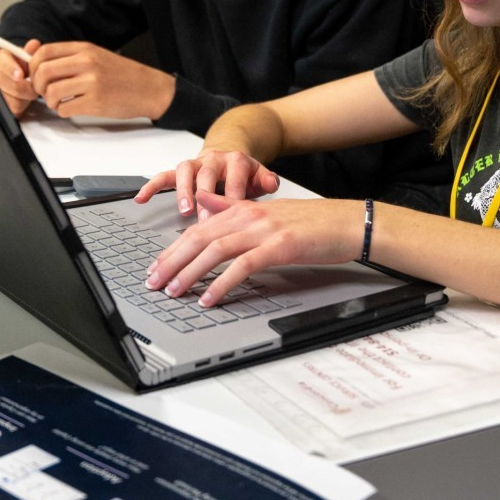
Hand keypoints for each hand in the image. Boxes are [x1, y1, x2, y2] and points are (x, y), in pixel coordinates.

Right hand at [0, 38, 41, 117]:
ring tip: (31, 90)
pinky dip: (23, 104)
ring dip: (25, 96)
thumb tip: (34, 44)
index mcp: (0, 59)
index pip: (1, 62)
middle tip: (35, 85)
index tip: (20, 74)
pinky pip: (13, 108)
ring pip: (10, 98)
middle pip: (5, 83)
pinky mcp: (1, 105)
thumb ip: (31, 51)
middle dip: (24, 86)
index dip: (10, 69)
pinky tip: (25, 98)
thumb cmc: (25, 66)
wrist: (22, 79)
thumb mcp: (28, 57)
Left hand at [28, 42, 175, 119]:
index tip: (35, 74)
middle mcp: (86, 62)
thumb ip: (69, 56)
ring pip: (51, 92)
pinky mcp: (95, 102)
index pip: (44, 52)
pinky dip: (62, 111)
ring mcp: (91, 82)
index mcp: (84, 49)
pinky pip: (64, 108)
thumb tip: (37, 57)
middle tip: (44, 91)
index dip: (33, 65)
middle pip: (43, 71)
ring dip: (50, 101)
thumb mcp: (95, 55)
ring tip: (59, 102)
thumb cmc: (121, 74)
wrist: (148, 88)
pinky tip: (71, 108)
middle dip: (37, 85)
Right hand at [135, 146, 279, 214]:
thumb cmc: (245, 175)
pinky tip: (141, 199)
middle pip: (207, 175)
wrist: (230, 156)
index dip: (233, 198)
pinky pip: (163, 175)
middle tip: (205, 220)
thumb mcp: (260, 176)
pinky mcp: (181, 171)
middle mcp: (214, 159)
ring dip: (182, 190)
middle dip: (206, 198)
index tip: (232, 220)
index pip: (235, 179)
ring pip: (185, 172)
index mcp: (236, 160)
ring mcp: (196, 163)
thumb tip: (272, 183)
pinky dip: (151, 186)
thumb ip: (267, 180)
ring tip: (183, 209)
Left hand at [144, 192, 365, 306]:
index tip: (156, 266)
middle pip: (199, 238)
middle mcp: (248, 216)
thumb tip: (203, 202)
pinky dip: (222, 283)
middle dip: (172, 261)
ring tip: (173, 291)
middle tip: (154, 282)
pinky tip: (209, 298)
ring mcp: (263, 230)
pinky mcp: (280, 247)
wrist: (346, 222)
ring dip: (190, 272)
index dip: (173, 248)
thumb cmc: (311, 222)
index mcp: (243, 209)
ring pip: (215, 250)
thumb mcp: (266, 211)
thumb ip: (232, 207)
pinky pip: (243, 266)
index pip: (197, 228)